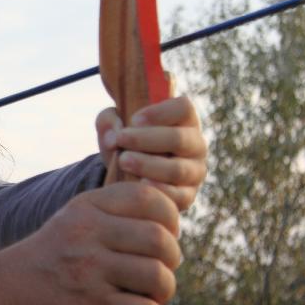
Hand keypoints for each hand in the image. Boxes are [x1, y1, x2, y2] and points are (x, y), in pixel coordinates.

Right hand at [6, 181, 180, 304]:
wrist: (6, 293)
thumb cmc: (54, 258)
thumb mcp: (75, 219)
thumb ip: (117, 212)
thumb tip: (174, 221)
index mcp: (87, 207)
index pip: (148, 198)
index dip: (169, 217)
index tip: (165, 234)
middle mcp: (87, 235)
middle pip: (160, 240)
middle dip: (171, 258)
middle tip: (159, 269)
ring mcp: (89, 272)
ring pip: (158, 277)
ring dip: (164, 291)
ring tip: (149, 295)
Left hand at [96, 94, 206, 211]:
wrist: (129, 176)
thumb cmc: (127, 142)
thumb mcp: (114, 126)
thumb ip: (108, 121)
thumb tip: (112, 138)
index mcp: (184, 121)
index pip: (184, 108)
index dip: (160, 112)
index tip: (134, 119)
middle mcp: (195, 145)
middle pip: (179, 138)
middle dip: (146, 139)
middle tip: (120, 139)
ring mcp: (194, 171)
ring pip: (177, 169)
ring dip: (148, 165)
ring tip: (122, 161)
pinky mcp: (187, 196)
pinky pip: (177, 195)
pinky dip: (157, 190)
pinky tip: (139, 184)